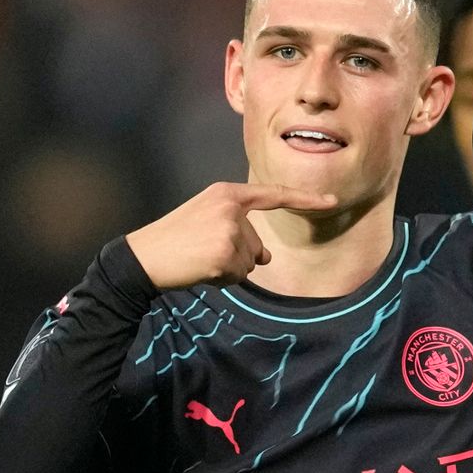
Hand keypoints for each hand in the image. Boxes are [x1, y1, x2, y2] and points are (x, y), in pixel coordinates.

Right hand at [124, 183, 338, 290]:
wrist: (142, 259)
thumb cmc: (175, 242)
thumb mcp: (209, 224)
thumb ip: (241, 232)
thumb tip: (266, 259)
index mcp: (226, 194)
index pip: (273, 195)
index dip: (305, 198)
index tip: (331, 200)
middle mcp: (231, 208)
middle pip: (257, 244)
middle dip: (237, 256)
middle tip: (202, 251)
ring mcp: (228, 231)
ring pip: (250, 262)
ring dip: (228, 268)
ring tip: (199, 259)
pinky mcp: (224, 254)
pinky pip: (239, 275)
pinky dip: (222, 279)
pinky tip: (200, 270)